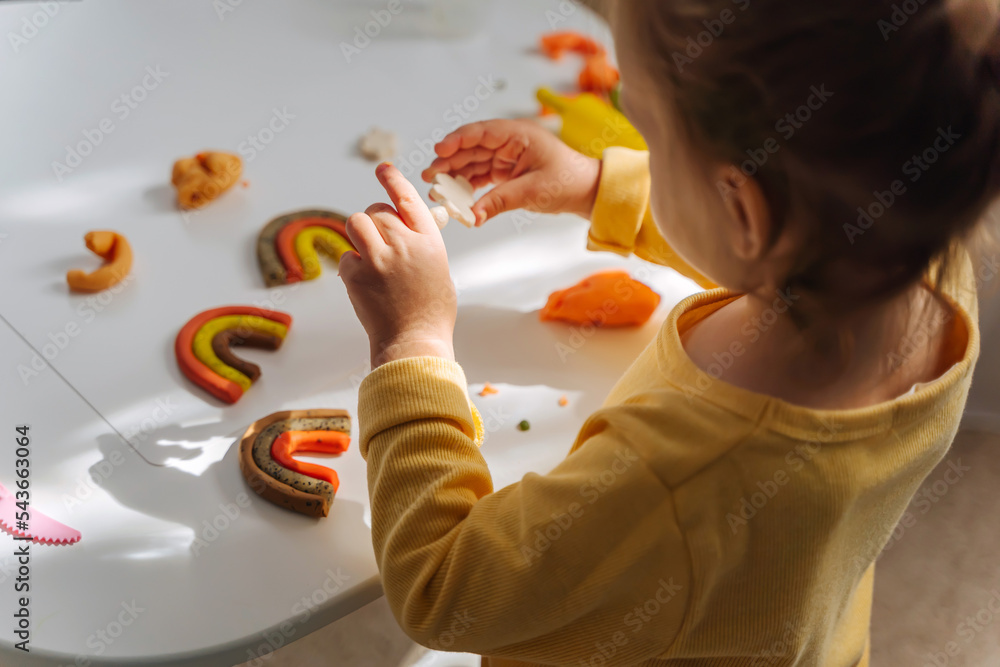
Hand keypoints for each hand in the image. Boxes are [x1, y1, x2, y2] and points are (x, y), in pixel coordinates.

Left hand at [340, 163, 456, 368]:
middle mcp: (404, 244)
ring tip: (370, 257)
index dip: (393, 180)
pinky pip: (346, 256)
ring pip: (356, 223)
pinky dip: (352, 266)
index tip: (383, 168)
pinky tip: (366, 284)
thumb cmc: (431, 312)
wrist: (414, 343)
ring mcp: (378, 259)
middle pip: (377, 210)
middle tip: (379, 241)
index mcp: (429, 241)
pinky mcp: (357, 275)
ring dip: (360, 236)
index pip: (407, 198)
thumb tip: (406, 227)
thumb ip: (423, 244)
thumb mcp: (439, 270)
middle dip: (375, 220)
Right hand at [422, 119, 601, 224]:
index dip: (457, 141)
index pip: (481, 132)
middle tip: (430, 176)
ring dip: (455, 175)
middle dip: (449, 161)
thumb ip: (499, 201)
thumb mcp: (532, 191)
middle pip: (472, 148)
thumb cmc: (568, 181)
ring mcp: (507, 157)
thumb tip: (473, 216)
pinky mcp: (506, 172)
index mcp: (518, 134)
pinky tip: (455, 196)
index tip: (439, 151)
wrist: (587, 192)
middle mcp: (509, 142)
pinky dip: (468, 186)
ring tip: (437, 188)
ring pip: (473, 163)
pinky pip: (481, 176)